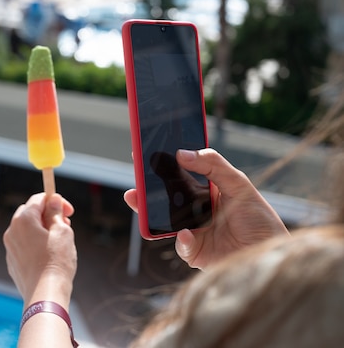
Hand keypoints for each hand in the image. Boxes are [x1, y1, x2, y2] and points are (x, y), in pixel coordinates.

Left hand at [3, 193, 76, 306]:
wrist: (45, 294)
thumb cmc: (56, 262)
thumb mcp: (62, 232)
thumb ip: (56, 212)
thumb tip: (52, 199)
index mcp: (24, 220)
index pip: (38, 199)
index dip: (56, 201)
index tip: (69, 211)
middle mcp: (12, 231)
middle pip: (30, 213)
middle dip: (48, 215)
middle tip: (66, 225)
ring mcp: (10, 248)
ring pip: (26, 230)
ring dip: (42, 230)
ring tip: (59, 242)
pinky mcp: (12, 262)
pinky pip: (24, 246)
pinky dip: (35, 245)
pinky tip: (48, 256)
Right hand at [125, 148, 288, 269]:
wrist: (271, 256)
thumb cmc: (260, 220)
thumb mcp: (240, 185)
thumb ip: (214, 165)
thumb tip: (183, 153)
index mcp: (205, 191)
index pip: (178, 173)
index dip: (162, 163)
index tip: (146, 151)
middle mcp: (195, 209)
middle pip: (164, 196)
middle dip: (146, 185)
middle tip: (136, 172)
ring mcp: (192, 230)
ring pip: (162, 219)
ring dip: (148, 209)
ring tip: (138, 198)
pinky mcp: (194, 252)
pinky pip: (180, 244)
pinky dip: (181, 239)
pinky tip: (185, 233)